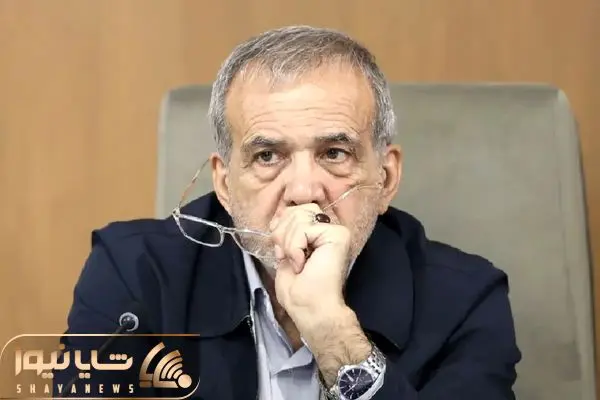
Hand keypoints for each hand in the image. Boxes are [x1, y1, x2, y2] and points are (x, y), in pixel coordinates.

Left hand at [269, 203, 350, 319]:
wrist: (312, 311)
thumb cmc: (299, 293)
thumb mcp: (284, 256)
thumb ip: (285, 234)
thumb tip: (280, 217)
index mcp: (317, 234)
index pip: (295, 211)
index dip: (281, 227)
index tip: (281, 251)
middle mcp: (329, 229)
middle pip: (296, 210)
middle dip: (282, 234)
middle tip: (288, 258)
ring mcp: (336, 231)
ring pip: (298, 217)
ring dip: (288, 244)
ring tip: (297, 264)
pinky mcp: (338, 235)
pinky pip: (304, 228)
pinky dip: (294, 247)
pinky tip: (302, 264)